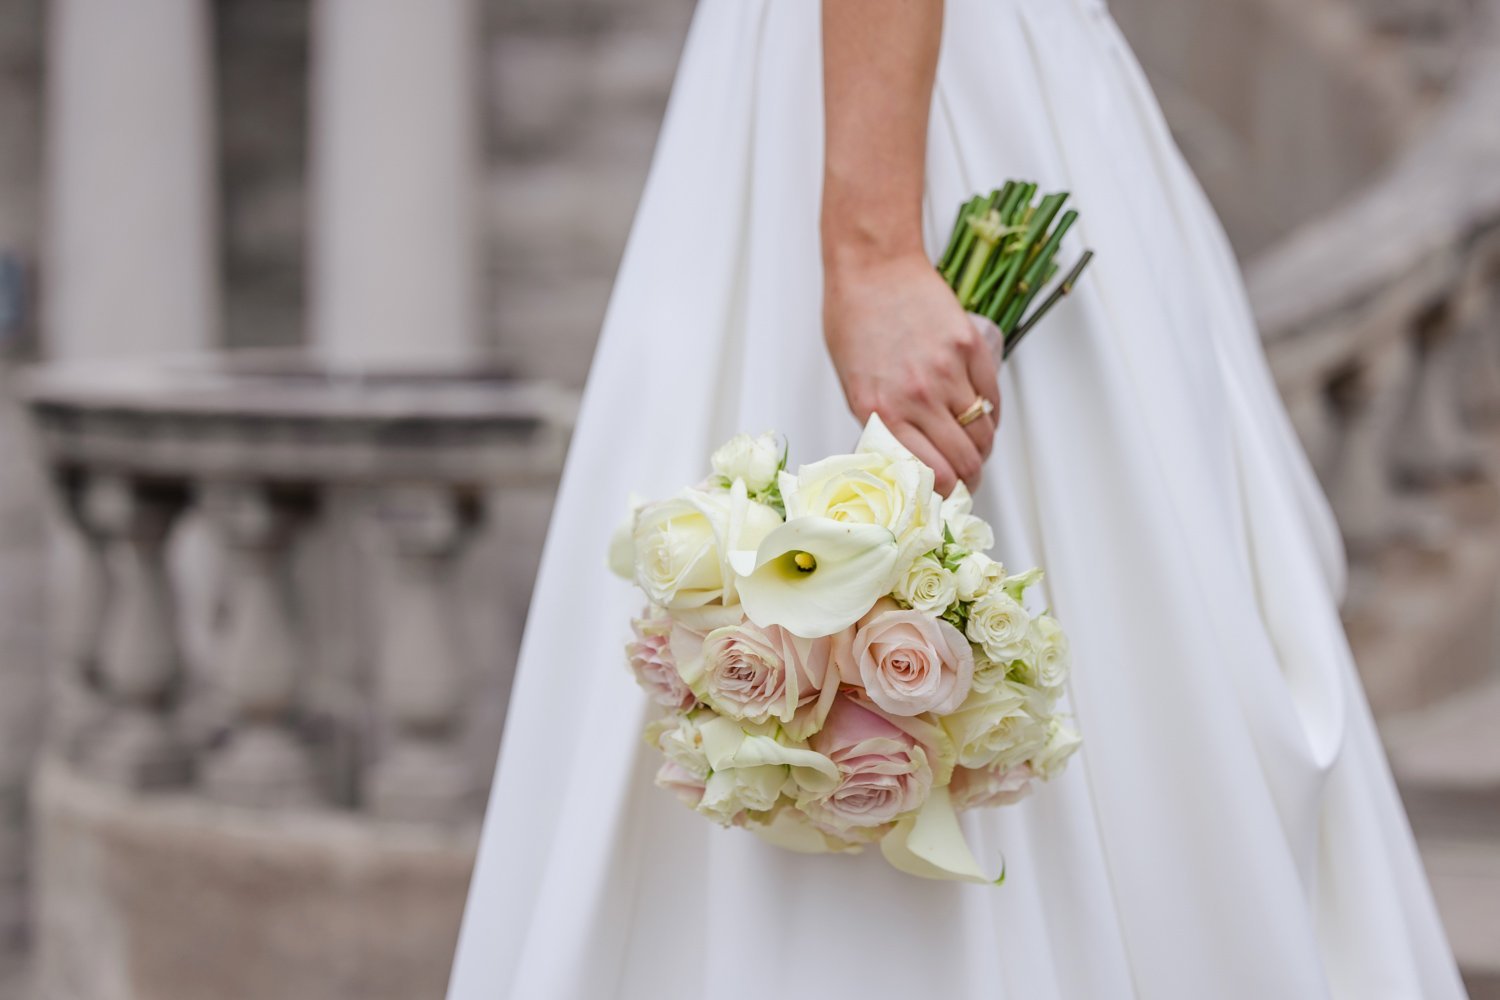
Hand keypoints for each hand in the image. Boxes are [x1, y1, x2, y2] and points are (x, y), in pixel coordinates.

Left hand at [824, 252, 1001, 495]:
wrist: (874, 268)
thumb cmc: (854, 323)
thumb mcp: (854, 385)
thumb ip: (883, 424)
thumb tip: (912, 461)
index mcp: (880, 413)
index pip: (930, 476)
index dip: (945, 494)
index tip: (947, 497)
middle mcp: (916, 396)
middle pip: (964, 460)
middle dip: (969, 478)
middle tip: (967, 479)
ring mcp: (947, 371)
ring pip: (984, 433)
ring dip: (982, 448)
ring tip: (973, 447)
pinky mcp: (970, 348)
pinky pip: (992, 398)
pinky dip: (991, 415)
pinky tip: (981, 416)